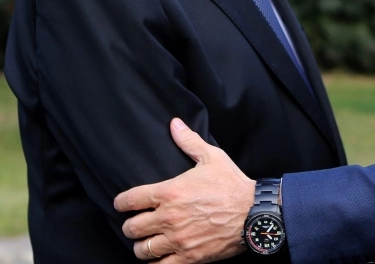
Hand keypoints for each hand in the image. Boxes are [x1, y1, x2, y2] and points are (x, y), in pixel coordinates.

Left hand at [114, 118, 255, 262]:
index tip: (121, 204)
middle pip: (131, 228)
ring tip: (147, 242)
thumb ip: (189, 141)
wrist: (254, 212)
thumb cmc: (233, 184)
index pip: (130, 200)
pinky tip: (158, 258)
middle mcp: (169, 217)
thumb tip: (174, 124)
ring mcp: (178, 239)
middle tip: (136, 224)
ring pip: (142, 250)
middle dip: (130, 226)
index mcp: (170, 192)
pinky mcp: (188, 257)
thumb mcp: (212, 157)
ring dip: (142, 246)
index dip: (121, 203)